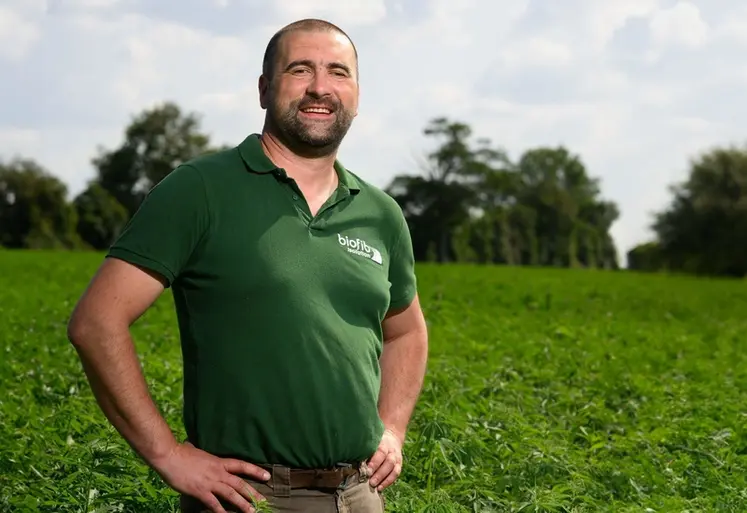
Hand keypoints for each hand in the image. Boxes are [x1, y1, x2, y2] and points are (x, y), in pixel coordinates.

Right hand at [152, 441, 270, 512]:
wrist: (170, 456)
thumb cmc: (183, 453)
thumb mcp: (201, 453)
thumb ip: (208, 458)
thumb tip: (208, 457)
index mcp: (219, 461)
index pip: (242, 465)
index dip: (255, 470)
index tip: (267, 476)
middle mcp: (218, 472)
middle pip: (240, 483)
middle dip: (253, 493)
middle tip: (264, 501)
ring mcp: (210, 482)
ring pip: (231, 494)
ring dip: (242, 504)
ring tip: (252, 511)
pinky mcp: (200, 491)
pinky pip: (213, 504)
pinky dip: (221, 511)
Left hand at [366, 428, 403, 490]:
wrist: (392, 438)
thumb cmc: (376, 443)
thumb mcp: (371, 443)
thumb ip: (365, 451)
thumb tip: (351, 460)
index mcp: (383, 443)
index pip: (381, 452)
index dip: (374, 462)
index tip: (367, 471)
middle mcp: (391, 451)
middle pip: (388, 462)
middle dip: (379, 473)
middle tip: (370, 481)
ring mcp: (396, 458)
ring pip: (394, 469)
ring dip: (383, 479)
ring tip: (374, 486)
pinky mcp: (399, 465)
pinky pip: (395, 474)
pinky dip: (388, 482)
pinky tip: (380, 488)